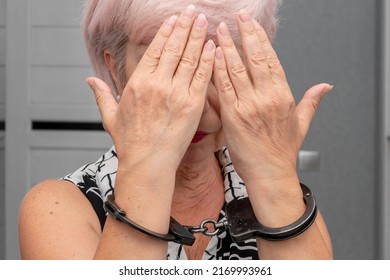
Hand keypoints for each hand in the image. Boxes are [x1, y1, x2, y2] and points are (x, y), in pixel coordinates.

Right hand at [87, 6, 214, 171]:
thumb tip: (90, 80)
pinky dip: (208, 60)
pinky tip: (213, 47)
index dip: (167, 32)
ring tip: (205, 21)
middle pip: (174, 48)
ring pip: (190, 58)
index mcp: (138, 83)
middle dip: (185, 26)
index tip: (174, 20)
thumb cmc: (131, 143)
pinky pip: (202, 77)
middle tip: (193, 11)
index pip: (155, 50)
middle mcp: (157, 84)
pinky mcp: (192, 105)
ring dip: (199, 37)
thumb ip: (101, 95)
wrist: (148, 163)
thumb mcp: (110, 117)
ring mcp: (176, 93)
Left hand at [213, 12, 332, 186]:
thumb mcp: (302, 124)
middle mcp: (267, 97)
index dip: (261, 40)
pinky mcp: (233, 116)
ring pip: (237, 69)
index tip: (252, 26)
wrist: (270, 174)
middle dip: (245, 35)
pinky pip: (224, 87)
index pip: (272, 60)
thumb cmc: (282, 152)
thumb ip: (312, 102)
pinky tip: (212, 55)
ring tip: (221, 30)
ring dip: (227, 47)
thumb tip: (325, 87)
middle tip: (237, 18)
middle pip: (255, 59)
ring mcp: (249, 106)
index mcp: (284, 96)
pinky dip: (217, 70)